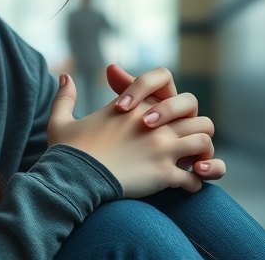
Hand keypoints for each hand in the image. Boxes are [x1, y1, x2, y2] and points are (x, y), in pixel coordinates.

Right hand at [47, 74, 212, 197]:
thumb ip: (65, 97)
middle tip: (187, 142)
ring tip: (193, 164)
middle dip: (194, 127)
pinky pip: (195, 177)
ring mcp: (162, 147)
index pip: (165, 92)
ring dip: (201, 154)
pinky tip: (185, 187)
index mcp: (133, 106)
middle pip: (194, 113)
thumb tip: (65, 76)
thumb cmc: (67, 152)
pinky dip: (194, 183)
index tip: (159, 121)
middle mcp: (153, 123)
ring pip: (204, 141)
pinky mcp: (165, 174)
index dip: (167, 105)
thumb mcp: (61, 121)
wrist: (73, 179)